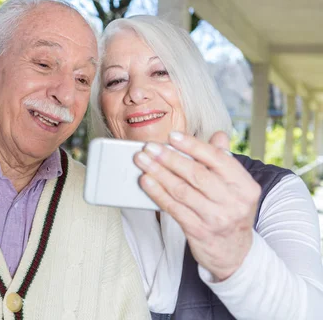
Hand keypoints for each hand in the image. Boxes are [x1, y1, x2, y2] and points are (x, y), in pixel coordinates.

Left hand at [133, 131, 260, 280]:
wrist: (235, 253)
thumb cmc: (231, 211)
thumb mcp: (237, 188)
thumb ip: (225, 161)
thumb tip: (218, 135)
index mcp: (245, 186)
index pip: (218, 159)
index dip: (193, 145)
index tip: (172, 136)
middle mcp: (233, 202)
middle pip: (196, 174)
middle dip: (169, 158)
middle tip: (149, 147)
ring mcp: (216, 218)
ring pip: (181, 190)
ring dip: (158, 172)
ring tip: (142, 160)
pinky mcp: (198, 231)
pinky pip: (173, 207)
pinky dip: (157, 192)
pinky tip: (146, 181)